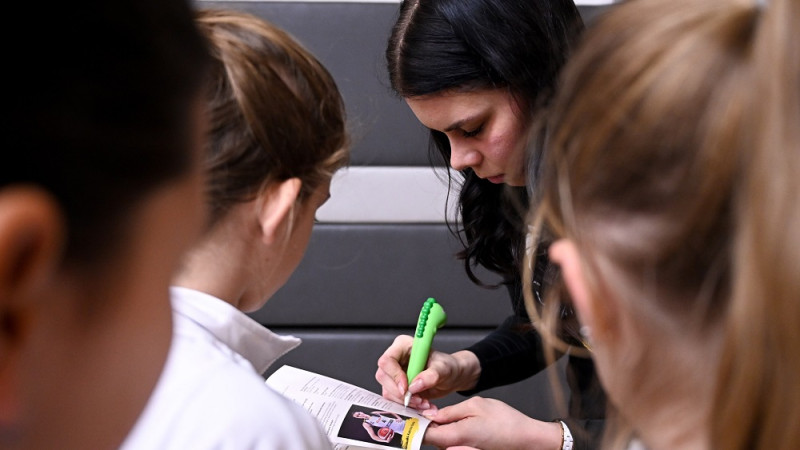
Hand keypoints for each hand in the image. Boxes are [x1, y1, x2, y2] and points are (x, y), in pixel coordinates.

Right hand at [375, 335, 480, 408]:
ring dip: (406, 402)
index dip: (394, 375)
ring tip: (425, 403)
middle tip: (418, 399)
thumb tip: (414, 385)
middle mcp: (396, 359)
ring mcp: (395, 374)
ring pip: (388, 391)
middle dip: (400, 393)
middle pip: (383, 377)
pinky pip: (395, 400)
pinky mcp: (398, 388)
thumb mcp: (444, 368)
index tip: (407, 388)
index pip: (387, 360)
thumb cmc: (448, 366)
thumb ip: (431, 375)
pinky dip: (409, 406)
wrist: (452, 377)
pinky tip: (423, 405)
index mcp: (403, 346)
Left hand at [420, 397, 562, 449]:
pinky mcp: (467, 449)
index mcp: (455, 436)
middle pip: (430, 437)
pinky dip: (444, 430)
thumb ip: (450, 412)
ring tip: (430, 411)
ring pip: (439, 439)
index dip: (414, 423)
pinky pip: (449, 440)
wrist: (526, 438)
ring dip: (434, 426)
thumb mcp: (475, 406)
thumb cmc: (506, 421)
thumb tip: (432, 415)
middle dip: (422, 423)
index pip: (424, 434)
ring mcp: (462, 449)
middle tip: (418, 407)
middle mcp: (456, 447)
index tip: (406, 412)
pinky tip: (446, 419)